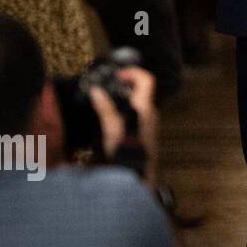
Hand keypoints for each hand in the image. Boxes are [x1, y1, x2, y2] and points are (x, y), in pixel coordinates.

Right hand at [87, 66, 158, 187]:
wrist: (137, 174)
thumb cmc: (127, 151)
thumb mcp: (112, 128)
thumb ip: (105, 108)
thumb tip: (97, 91)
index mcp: (145, 107)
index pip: (146, 80)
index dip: (133, 72)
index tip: (117, 74)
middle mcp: (150, 113)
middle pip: (140, 90)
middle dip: (123, 85)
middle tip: (106, 86)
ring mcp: (148, 123)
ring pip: (136, 103)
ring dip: (121, 99)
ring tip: (103, 101)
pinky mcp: (144, 132)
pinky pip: (134, 114)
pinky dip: (122, 110)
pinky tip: (108, 118)